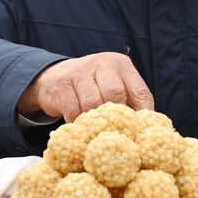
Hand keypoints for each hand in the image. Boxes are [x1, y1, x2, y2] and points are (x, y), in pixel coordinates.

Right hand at [17, 52, 153, 122]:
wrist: (51, 78)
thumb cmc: (90, 88)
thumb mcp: (111, 87)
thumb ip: (128, 102)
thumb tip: (146, 131)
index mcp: (121, 65)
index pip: (141, 92)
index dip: (143, 116)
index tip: (141, 134)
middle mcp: (102, 63)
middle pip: (115, 94)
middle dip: (115, 117)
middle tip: (112, 132)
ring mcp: (80, 71)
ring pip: (94, 103)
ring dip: (94, 121)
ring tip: (94, 129)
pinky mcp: (62, 84)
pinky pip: (74, 110)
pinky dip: (77, 122)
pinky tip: (78, 125)